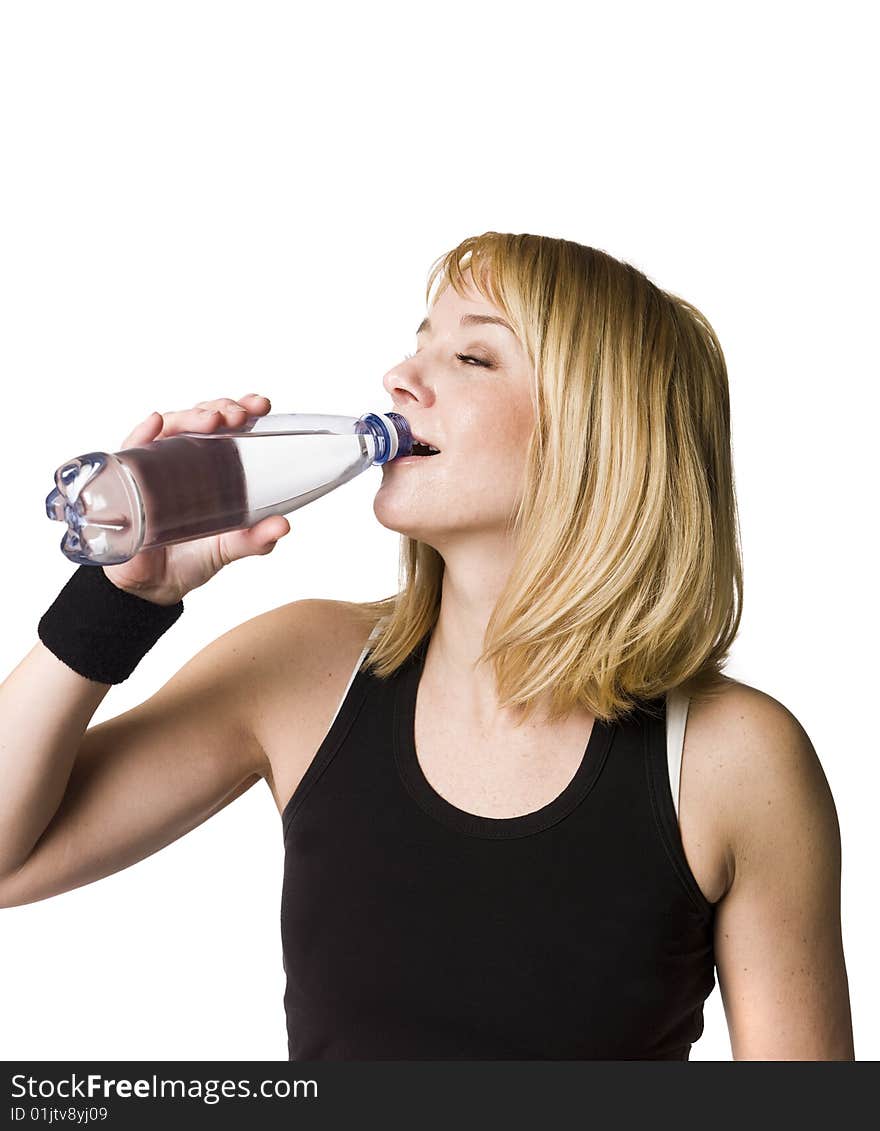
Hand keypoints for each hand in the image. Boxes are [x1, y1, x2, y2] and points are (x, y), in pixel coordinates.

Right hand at [102, 394, 290, 604]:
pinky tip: (155, 424)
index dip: (242, 408)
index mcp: (211, 466)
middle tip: (240, 415)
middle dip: (221, 408)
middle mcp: (182, 459)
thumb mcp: (229, 548)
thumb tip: (283, 525)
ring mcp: (152, 466)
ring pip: (169, 427)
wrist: (155, 587)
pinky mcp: (126, 482)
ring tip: (211, 419)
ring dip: (190, 416)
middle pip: (199, 419)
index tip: (261, 404)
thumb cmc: (193, 558)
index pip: (226, 425)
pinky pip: (130, 450)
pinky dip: (142, 434)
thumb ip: (256, 539)